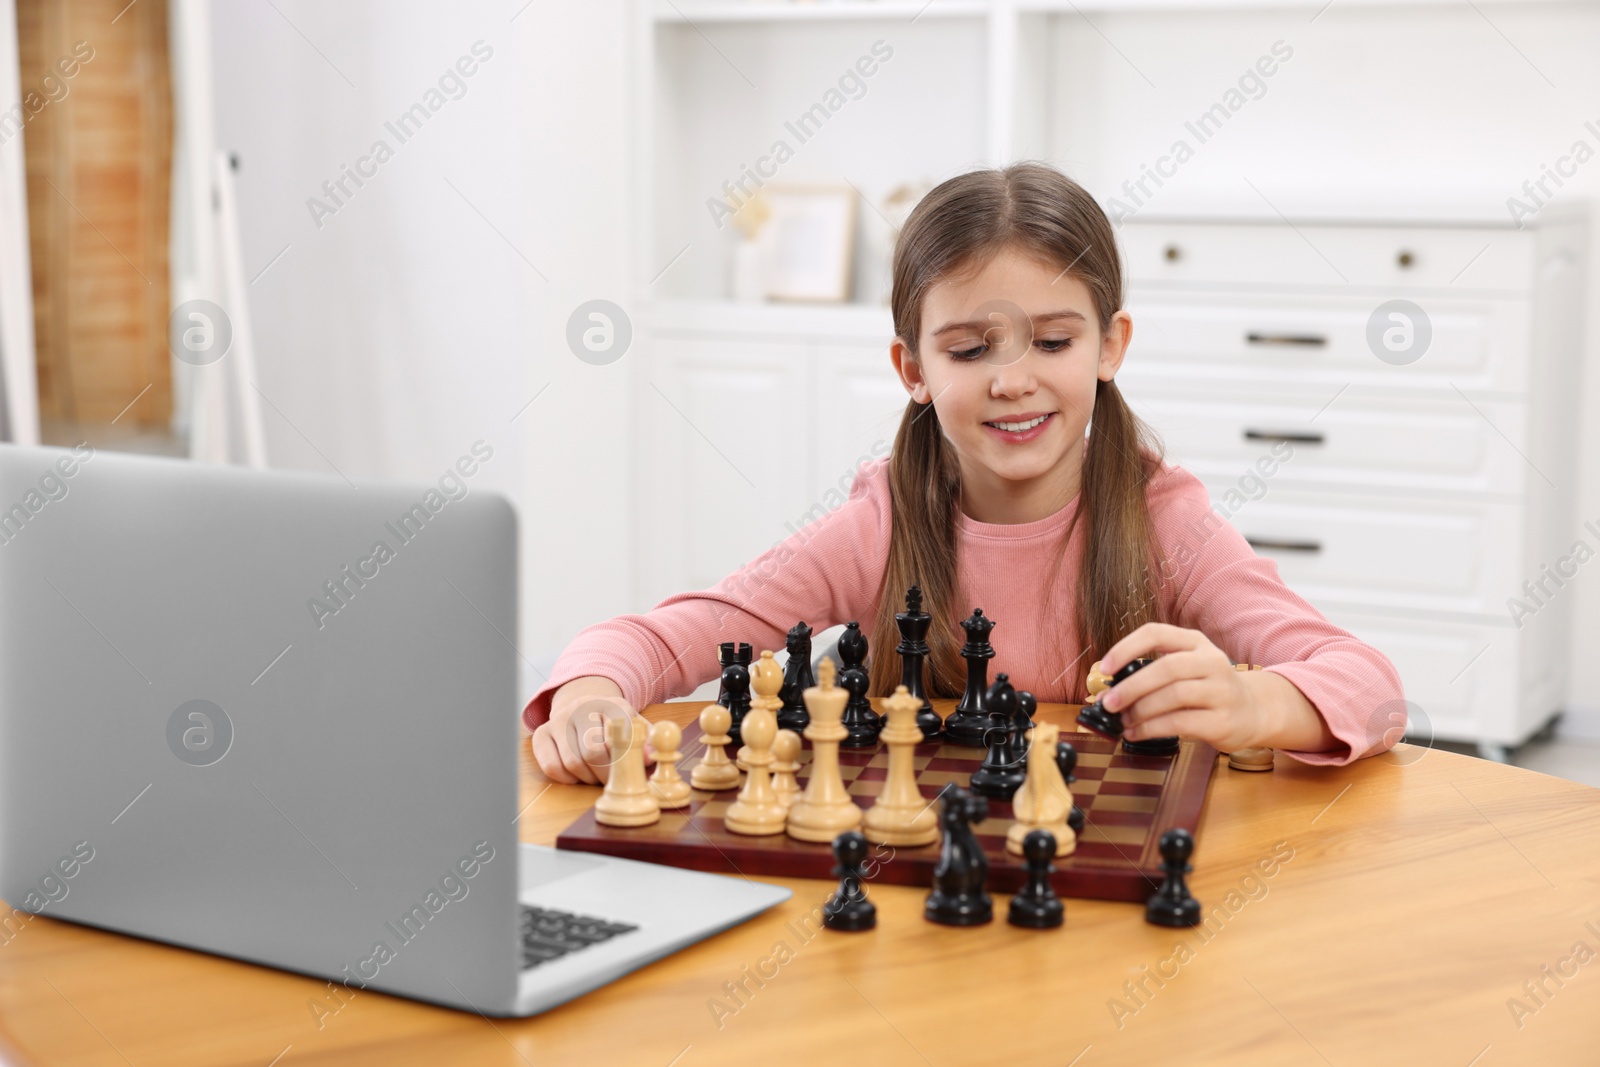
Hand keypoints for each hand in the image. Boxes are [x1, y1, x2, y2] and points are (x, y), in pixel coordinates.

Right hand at [531, 677, 654, 784]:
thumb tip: (648, 756)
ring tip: (597, 775)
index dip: (625, 755)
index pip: (618, 731)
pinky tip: (578, 773)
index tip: (631, 768)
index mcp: (609, 704)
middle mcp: (580, 707)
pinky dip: (568, 778)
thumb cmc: (614, 724)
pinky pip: (552, 767)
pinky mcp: (541, 734)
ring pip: (573, 763)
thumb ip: (646, 741)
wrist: (583, 707)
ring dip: (588, 778)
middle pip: (593, 752)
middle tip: (613, 780)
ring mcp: (558, 719)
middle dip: (606, 774)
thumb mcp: (634, 726)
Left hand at [1097, 623, 1268, 752]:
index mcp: (1196, 642)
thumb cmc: (1208, 688)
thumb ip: (1154, 672)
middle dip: (1131, 687)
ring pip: (1173, 696)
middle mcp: (1211, 662)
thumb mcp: (1188, 667)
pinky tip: (1136, 733)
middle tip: (1109, 703)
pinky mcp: (1222, 720)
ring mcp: (1221, 691)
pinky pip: (1180, 723)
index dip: (1125, 648)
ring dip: (1140, 710)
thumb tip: (1109, 691)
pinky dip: (1151, 729)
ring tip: (1123, 721)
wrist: (1253, 711)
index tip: (1105, 668)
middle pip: (1165, 668)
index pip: (1156, 633)